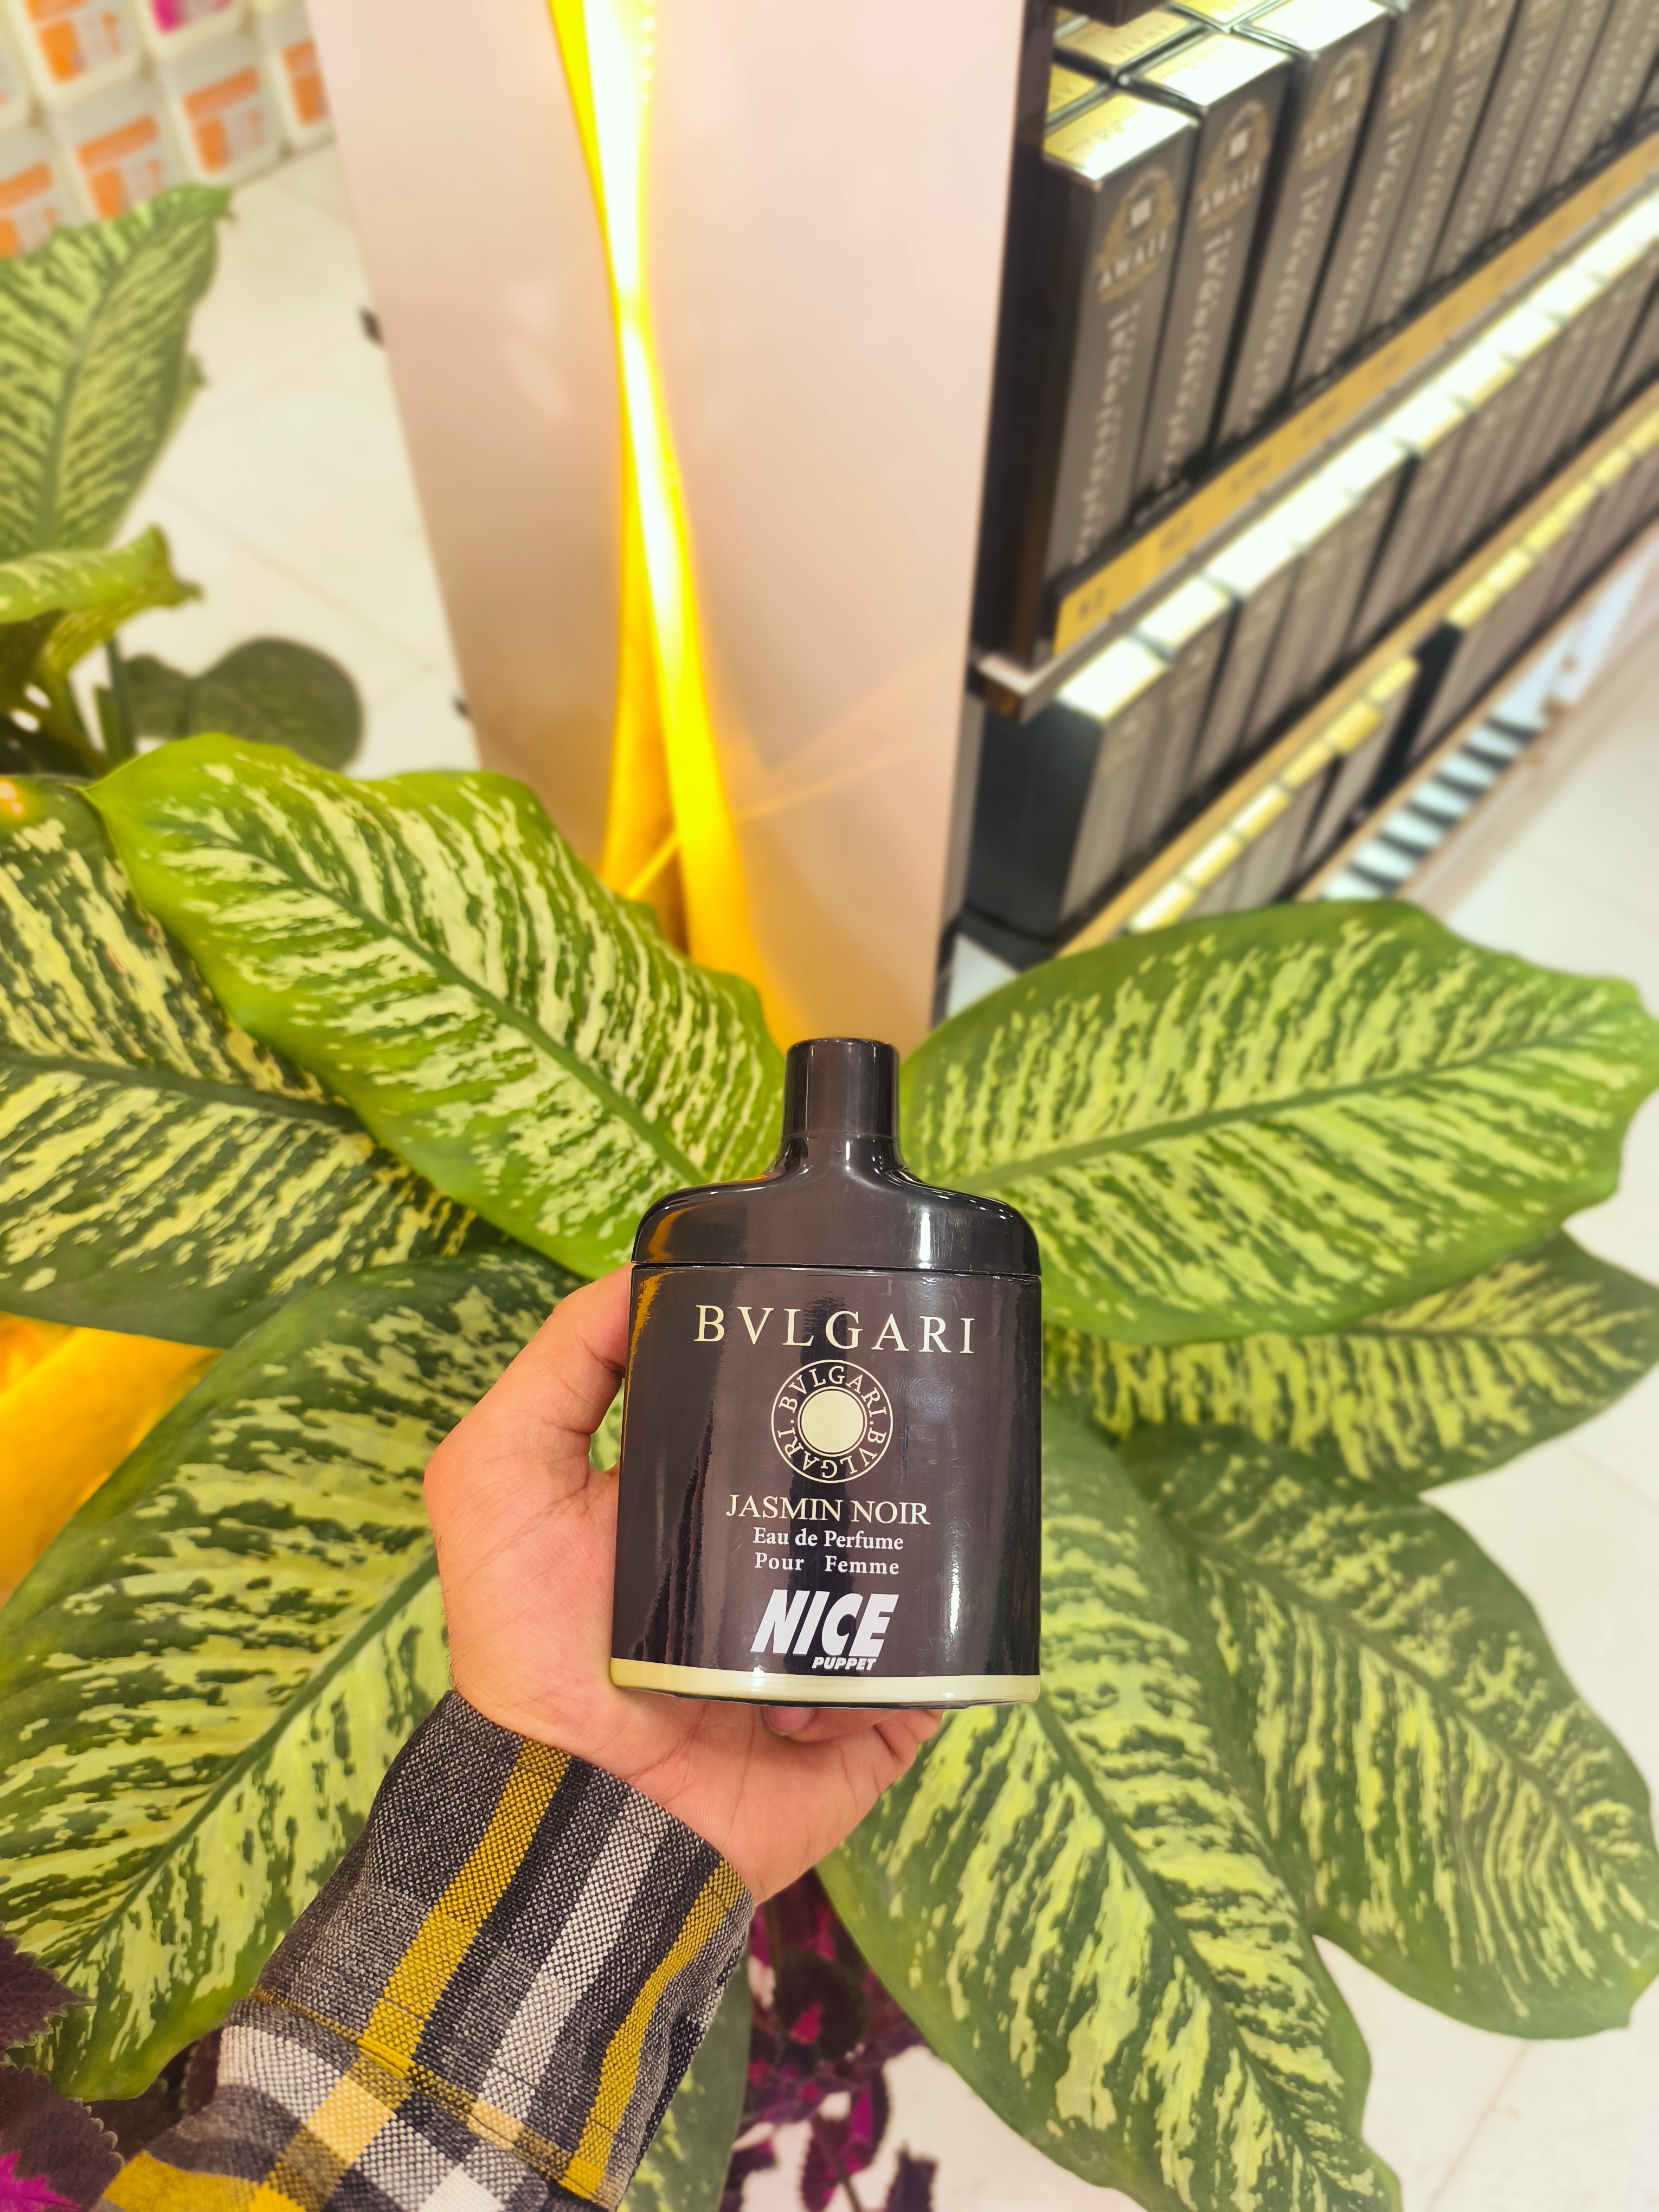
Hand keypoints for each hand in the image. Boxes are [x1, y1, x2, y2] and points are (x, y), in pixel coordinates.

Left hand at [424, 1269, 940, 1900]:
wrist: (578, 1821)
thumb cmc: (528, 1650)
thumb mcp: (496, 1480)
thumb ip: (555, 1372)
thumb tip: (637, 1274)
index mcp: (694, 1509)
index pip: (767, 1418)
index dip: (802, 1365)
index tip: (844, 1312)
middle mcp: (762, 1570)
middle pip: (849, 1483)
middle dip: (885, 1442)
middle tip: (910, 1402)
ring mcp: (825, 1651)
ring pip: (908, 1568)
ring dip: (925, 1539)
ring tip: (924, 1506)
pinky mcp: (867, 1726)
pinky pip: (933, 1677)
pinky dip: (938, 1653)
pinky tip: (907, 1628)